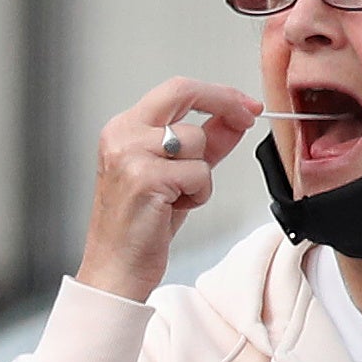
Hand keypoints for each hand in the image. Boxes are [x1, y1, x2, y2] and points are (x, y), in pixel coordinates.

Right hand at [78, 78, 261, 302]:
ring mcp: (130, 155)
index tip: (245, 106)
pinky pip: (199, 172)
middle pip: (183, 92)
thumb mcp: (175, 176)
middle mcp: (122, 136)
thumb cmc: (138, 229)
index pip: (176, 90)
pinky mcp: (144, 179)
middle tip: (247, 117)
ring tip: (179, 196)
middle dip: (224, 102)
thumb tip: (235, 119)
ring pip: (197, 139)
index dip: (218, 94)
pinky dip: (198, 193)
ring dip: (202, 171)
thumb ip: (205, 144)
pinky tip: (174, 208)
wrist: (114, 271)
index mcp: (123, 130)